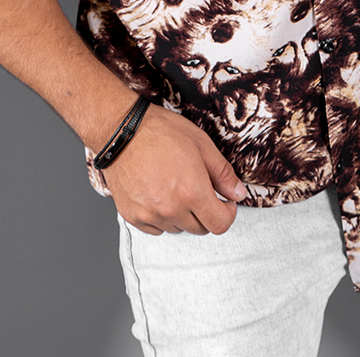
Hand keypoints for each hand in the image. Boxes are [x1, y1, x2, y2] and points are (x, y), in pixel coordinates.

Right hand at [101, 103, 247, 234]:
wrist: (121, 131)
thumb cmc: (161, 132)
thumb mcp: (201, 144)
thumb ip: (223, 173)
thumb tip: (238, 194)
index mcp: (192, 191)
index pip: (220, 224)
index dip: (228, 214)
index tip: (225, 202)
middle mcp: (171, 209)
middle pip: (200, 229)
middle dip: (206, 212)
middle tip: (200, 189)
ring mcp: (150, 215)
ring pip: (178, 228)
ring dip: (183, 214)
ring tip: (175, 186)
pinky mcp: (132, 216)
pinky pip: (156, 228)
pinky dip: (162, 217)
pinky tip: (159, 193)